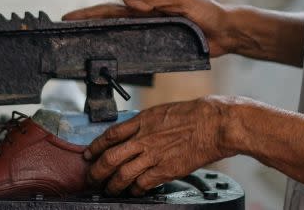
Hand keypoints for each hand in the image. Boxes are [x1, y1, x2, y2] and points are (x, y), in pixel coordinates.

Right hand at [62, 0, 236, 56]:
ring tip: (80, 35)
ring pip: (118, 28)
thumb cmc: (209, 11)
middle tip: (66, 18)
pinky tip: (108, 54)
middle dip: (89, 13)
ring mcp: (151, 27)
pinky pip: (133, 45)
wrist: (226, 32)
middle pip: (112, 10)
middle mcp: (147, 10)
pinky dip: (118, 49)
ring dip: (99, 31)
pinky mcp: (159, 43)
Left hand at [85, 96, 237, 195]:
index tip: (89, 154)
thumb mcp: (162, 111)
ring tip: (109, 190)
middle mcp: (144, 139)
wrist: (213, 123)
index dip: (96, 147)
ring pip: (122, 175)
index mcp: (142, 121)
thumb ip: (145, 123)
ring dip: (113, 185)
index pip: (110, 135)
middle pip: (110, 158)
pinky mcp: (165, 169)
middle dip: (97, 171)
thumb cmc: (194, 115)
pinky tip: (134, 192)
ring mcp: (153, 155)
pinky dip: (135, 190)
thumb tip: (134, 132)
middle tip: (92, 178)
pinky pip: (142, 184)